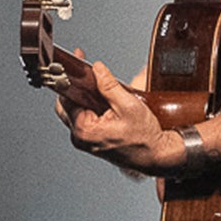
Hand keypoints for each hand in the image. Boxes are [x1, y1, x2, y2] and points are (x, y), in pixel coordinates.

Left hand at [59, 62, 184, 173]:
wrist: (154, 156)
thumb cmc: (144, 138)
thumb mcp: (128, 105)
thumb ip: (109, 86)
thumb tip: (97, 69)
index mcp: (84, 129)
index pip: (66, 98)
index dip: (70, 78)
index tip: (76, 64)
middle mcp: (80, 137)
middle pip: (66, 104)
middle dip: (76, 88)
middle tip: (89, 75)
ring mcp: (85, 140)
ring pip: (75, 111)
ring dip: (84, 97)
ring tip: (101, 89)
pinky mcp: (91, 140)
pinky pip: (84, 119)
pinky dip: (90, 107)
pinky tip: (103, 102)